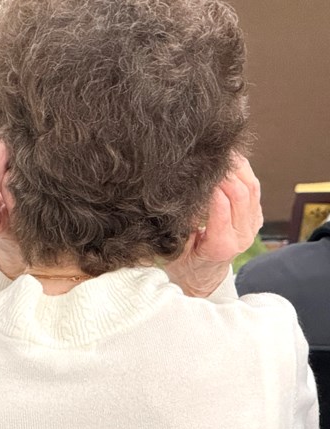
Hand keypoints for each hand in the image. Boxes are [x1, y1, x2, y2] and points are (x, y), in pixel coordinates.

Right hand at [164, 154, 262, 296]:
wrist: (202, 276)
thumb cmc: (183, 263)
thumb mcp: (173, 247)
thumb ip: (180, 225)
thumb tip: (180, 195)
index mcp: (221, 245)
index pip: (220, 205)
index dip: (210, 184)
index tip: (195, 169)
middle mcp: (242, 236)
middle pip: (242, 192)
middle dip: (225, 171)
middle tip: (209, 155)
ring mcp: (251, 226)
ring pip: (252, 187)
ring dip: (237, 167)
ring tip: (221, 152)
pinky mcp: (254, 218)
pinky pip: (254, 189)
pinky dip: (243, 172)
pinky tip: (229, 161)